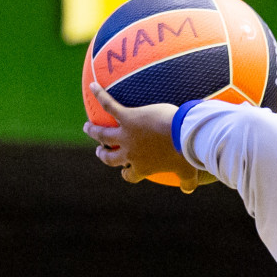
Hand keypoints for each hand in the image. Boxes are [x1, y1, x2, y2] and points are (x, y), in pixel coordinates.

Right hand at [84, 84, 201, 192]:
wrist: (183, 135)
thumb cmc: (186, 155)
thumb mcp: (188, 171)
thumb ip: (187, 182)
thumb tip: (189, 190)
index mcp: (143, 167)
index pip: (130, 174)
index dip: (126, 173)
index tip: (125, 170)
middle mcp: (131, 153)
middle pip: (110, 158)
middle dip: (103, 154)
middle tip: (99, 151)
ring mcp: (126, 135)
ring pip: (103, 135)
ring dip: (94, 131)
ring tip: (88, 127)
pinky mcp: (128, 118)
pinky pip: (109, 106)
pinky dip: (100, 96)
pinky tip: (94, 86)